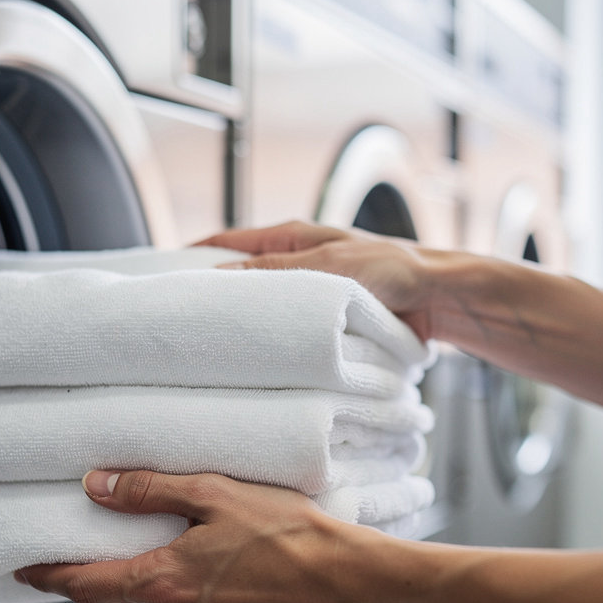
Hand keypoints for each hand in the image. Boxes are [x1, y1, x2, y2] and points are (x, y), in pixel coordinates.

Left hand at [16, 469, 394, 602]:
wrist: (347, 581)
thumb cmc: (288, 534)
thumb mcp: (215, 495)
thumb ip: (151, 490)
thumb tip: (98, 486)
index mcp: (166, 583)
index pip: (86, 586)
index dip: (51, 578)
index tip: (27, 571)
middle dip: (88, 593)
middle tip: (83, 567)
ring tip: (139, 572)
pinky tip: (198, 588)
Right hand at [198, 220, 442, 341]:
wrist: (442, 298)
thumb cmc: (394, 268)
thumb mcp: (329, 264)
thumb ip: (276, 272)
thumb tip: (219, 278)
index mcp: (291, 238)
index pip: (225, 243)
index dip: (191, 257)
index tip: (160, 277)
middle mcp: (295, 265)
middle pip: (239, 279)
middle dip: (212, 297)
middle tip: (179, 322)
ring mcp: (309, 295)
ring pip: (263, 310)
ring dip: (244, 326)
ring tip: (211, 347)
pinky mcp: (325, 323)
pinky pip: (288, 333)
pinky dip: (272, 345)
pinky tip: (257, 363)